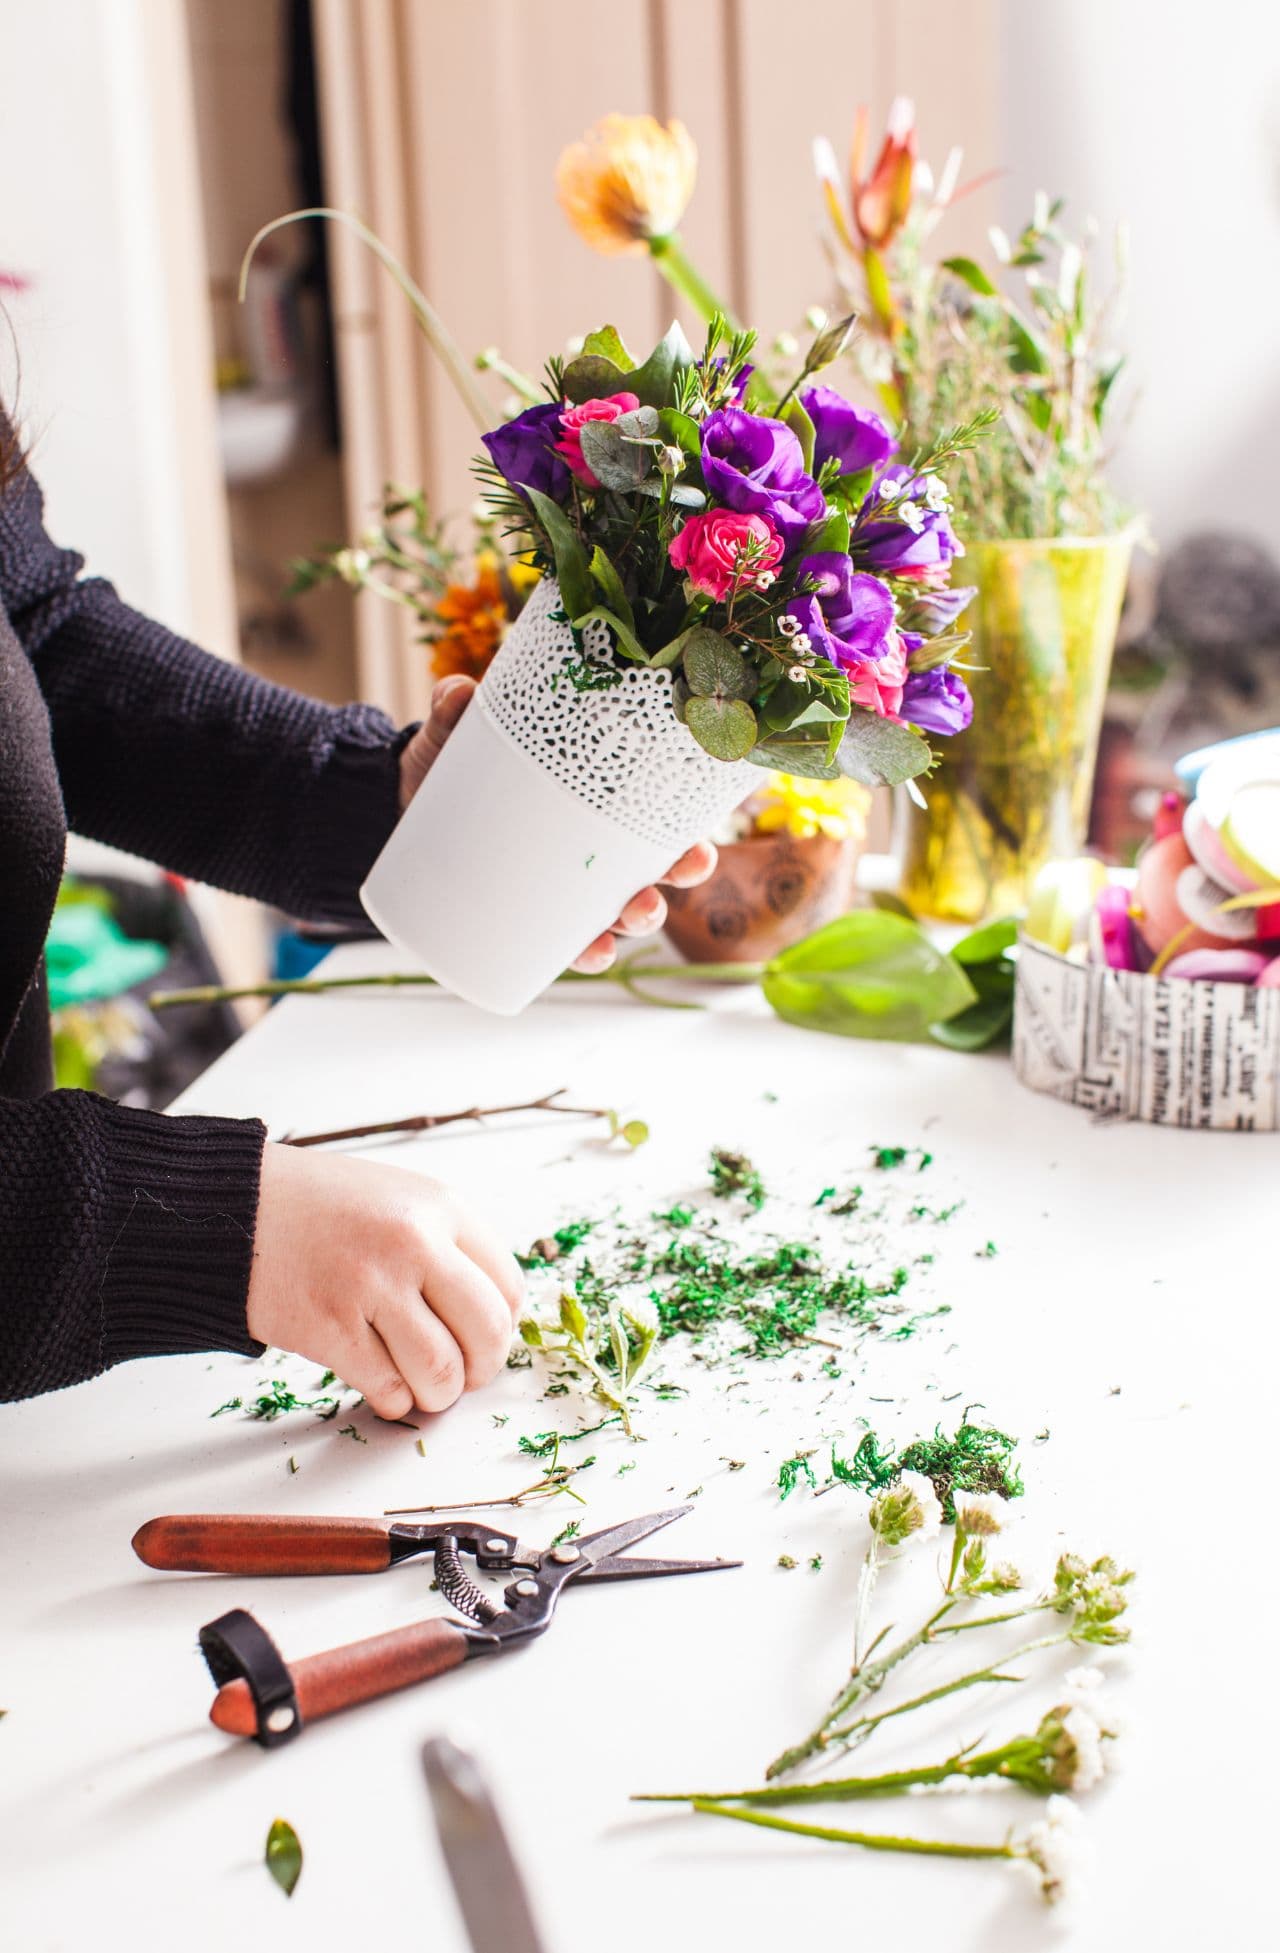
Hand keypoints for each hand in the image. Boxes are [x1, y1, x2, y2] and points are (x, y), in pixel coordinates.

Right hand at [246, 1141, 523, 1419]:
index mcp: (440, 1207)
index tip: (485, 1341)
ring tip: (425, 1387)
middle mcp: (413, 1242)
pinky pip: (388, 1388)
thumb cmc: (320, 1207)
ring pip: (441, 1370)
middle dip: (483, 1368)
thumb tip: (491, 1321)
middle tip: (466, 1376)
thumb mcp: (400, 1198)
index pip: (508, 1286)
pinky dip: (396, 1401)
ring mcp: (370, 1285)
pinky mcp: (328, 1327)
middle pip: (486, 1331)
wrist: (235, 1207)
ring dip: (439, 1394)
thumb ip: (447, 1246)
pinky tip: (386, 1387)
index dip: (503, 1327)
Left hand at [399, 674, 718, 973]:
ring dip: (637, 920)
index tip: (701, 830)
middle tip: (681, 870)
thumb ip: (453, 711)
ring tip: (635, 914)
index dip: (685, 822)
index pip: (651, 812)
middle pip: (650, 868)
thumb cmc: (449, 766)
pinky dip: (586, 952)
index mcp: (592, 801)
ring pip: (617, 912)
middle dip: (675, 877)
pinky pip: (566, 944)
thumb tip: (456, 692)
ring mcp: (563, 888)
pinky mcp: (529, 916)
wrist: (404, 810)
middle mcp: (590, 850)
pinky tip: (593, 952)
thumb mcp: (453, 737)